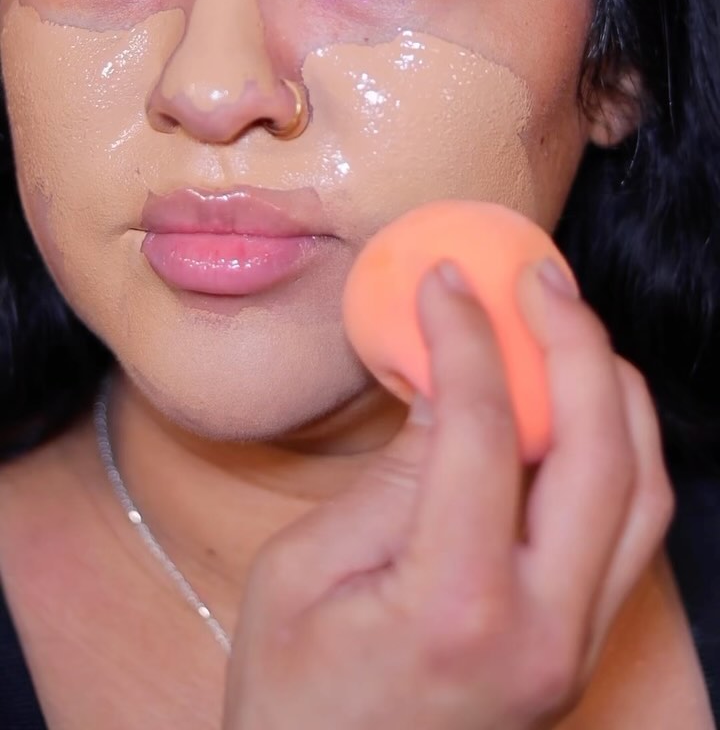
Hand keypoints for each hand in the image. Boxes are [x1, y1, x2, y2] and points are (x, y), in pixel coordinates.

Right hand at [222, 258, 674, 729]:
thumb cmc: (291, 701)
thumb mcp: (300, 575)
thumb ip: (389, 479)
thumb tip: (449, 384)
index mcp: (455, 607)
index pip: (489, 431)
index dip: (468, 335)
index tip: (445, 281)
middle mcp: (541, 630)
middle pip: (602, 452)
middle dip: (575, 341)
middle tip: (536, 277)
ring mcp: (574, 647)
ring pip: (644, 492)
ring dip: (615, 391)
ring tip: (566, 325)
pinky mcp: (580, 649)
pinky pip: (632, 531)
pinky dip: (617, 448)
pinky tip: (574, 403)